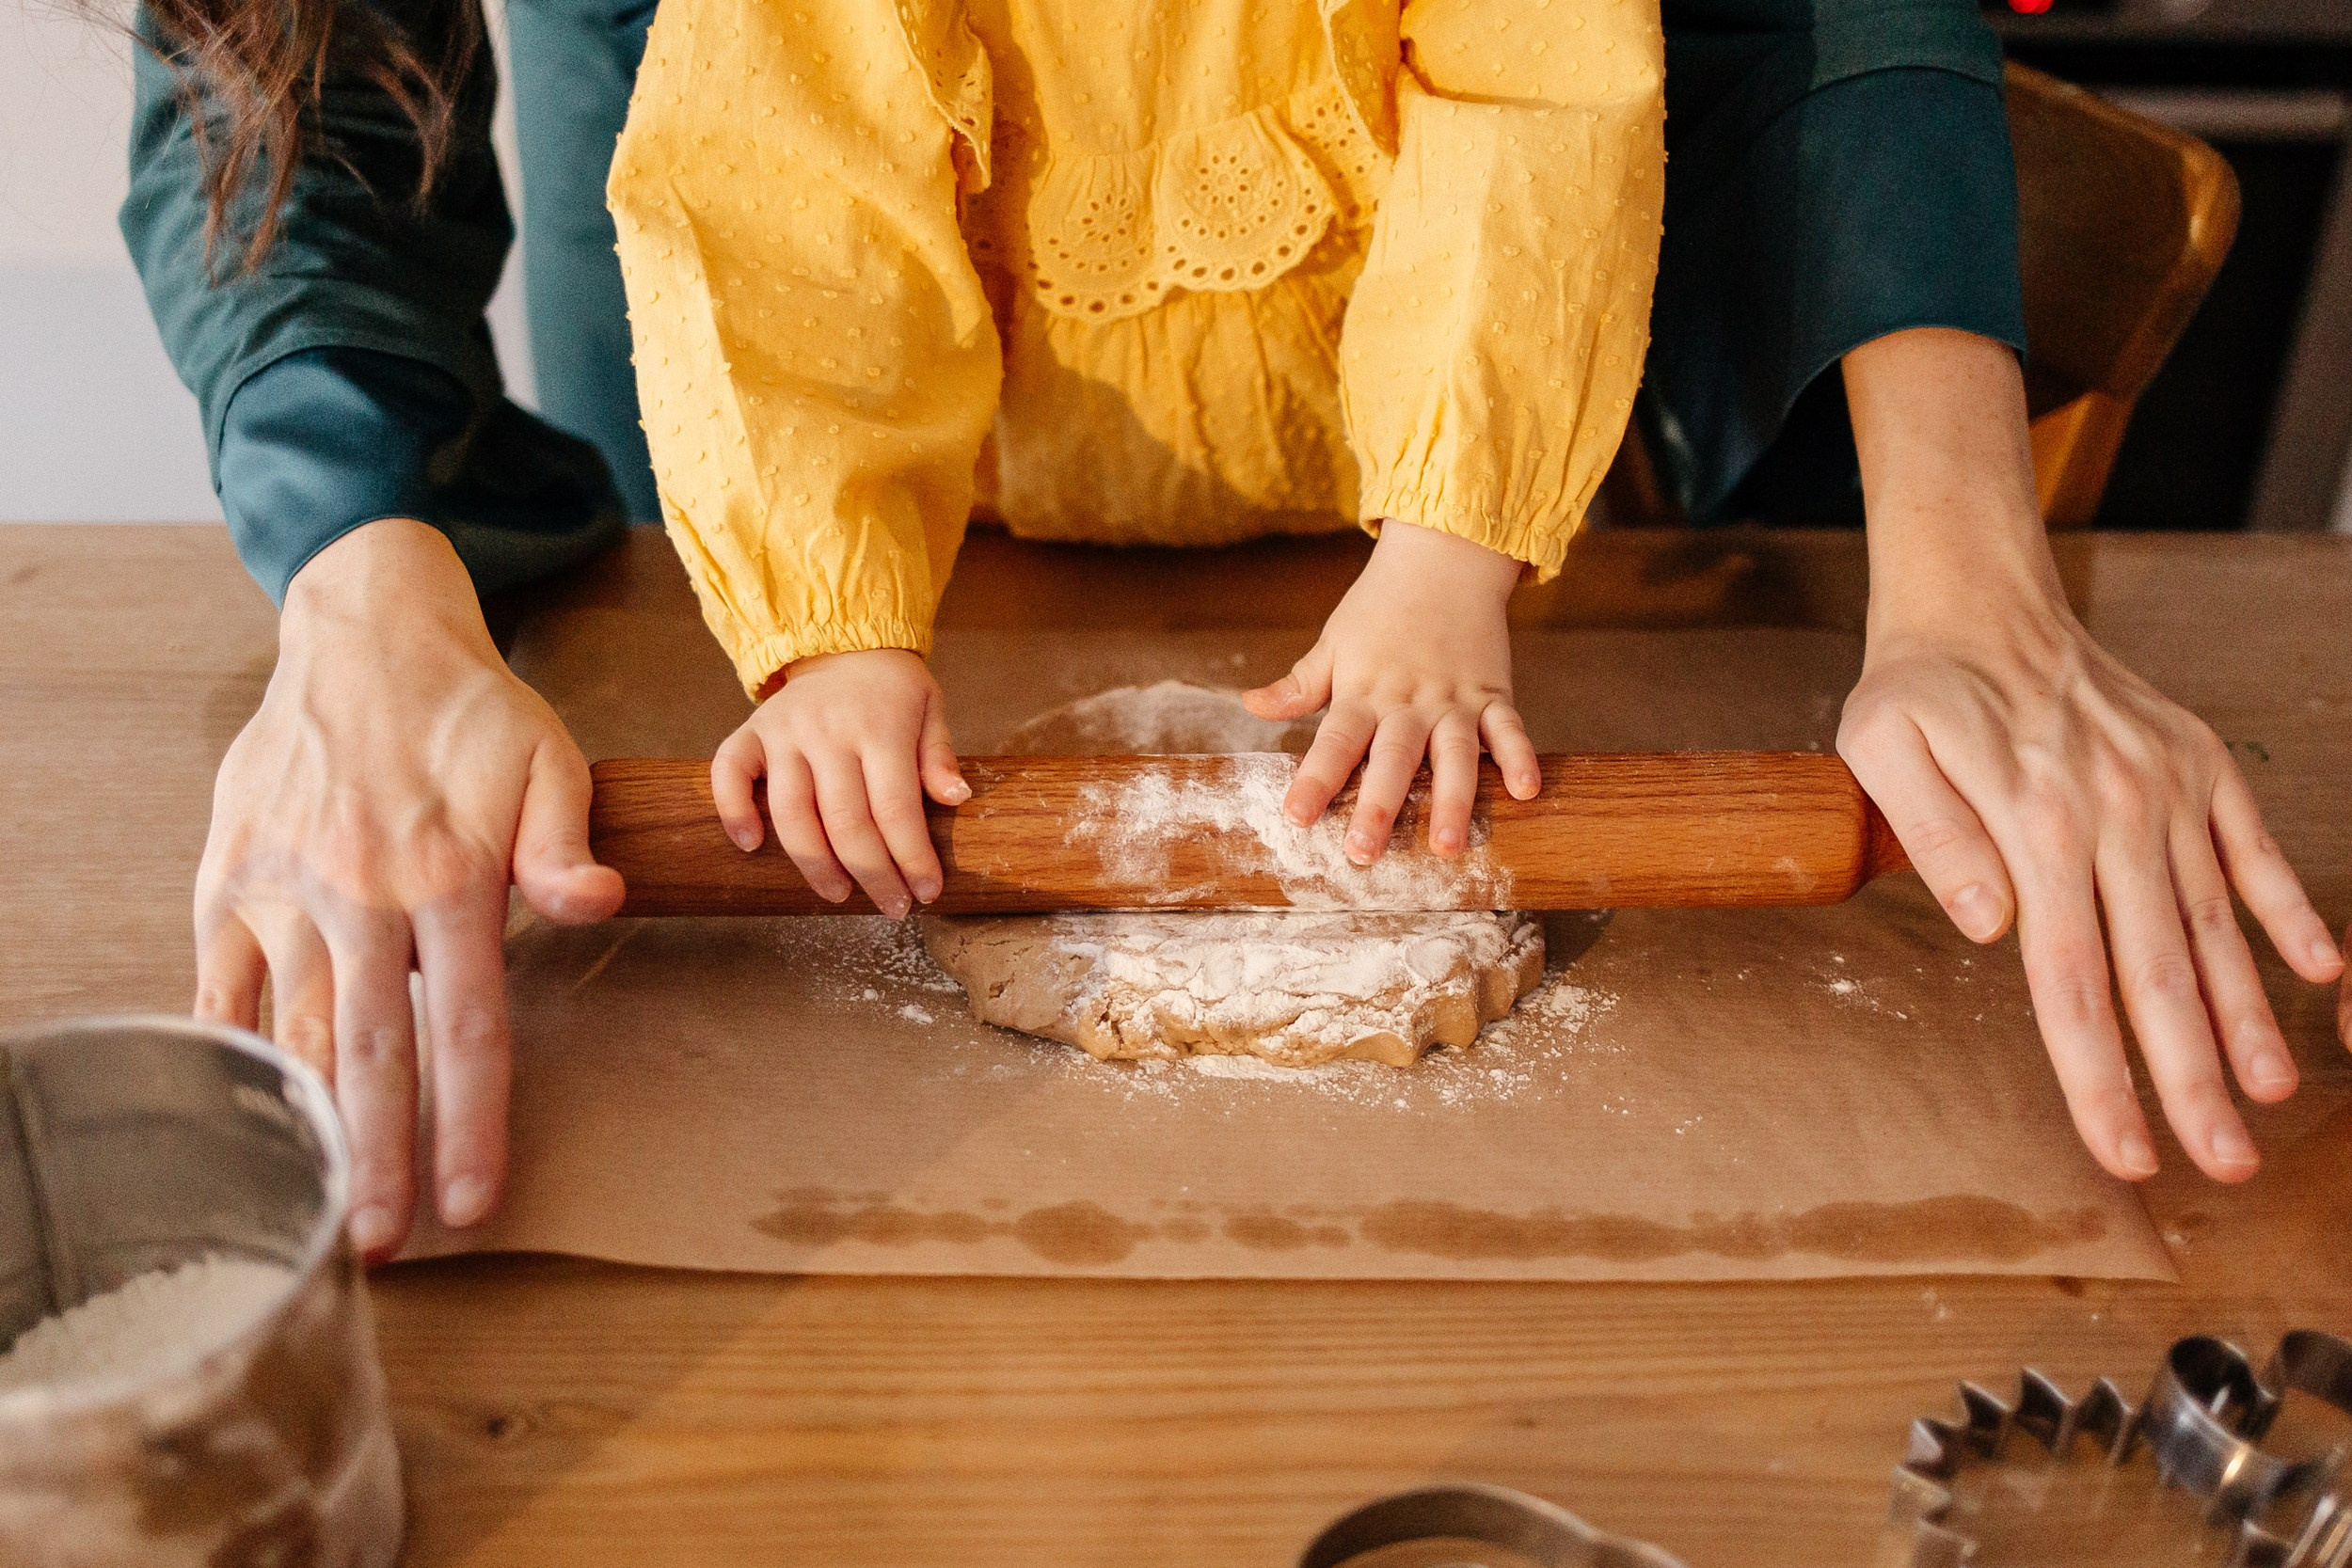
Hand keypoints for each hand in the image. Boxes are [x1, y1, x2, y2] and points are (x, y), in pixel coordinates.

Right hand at [195, 519, 623, 1259]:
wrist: (361, 635)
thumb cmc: (469, 712)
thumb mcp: (548, 761)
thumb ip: (567, 845)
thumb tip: (600, 903)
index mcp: (449, 878)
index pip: (469, 1029)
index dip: (472, 1124)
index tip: (473, 1203)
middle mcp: (361, 895)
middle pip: (376, 1054)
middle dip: (379, 1158)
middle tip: (383, 1247)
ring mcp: (284, 891)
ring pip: (300, 1032)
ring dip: (312, 1124)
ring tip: (319, 1205)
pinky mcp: (227, 881)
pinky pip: (225, 987)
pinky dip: (234, 1054)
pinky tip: (248, 1120)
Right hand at [712, 648, 968, 916]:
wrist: (842, 644)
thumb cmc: (892, 691)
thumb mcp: (930, 709)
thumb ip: (939, 755)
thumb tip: (957, 798)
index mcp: (880, 727)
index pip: (896, 807)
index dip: (912, 857)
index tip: (928, 891)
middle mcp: (828, 731)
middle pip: (846, 821)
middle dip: (872, 874)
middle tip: (892, 905)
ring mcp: (785, 732)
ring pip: (790, 812)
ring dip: (814, 864)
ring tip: (837, 894)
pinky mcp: (750, 733)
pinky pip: (729, 773)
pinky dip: (734, 811)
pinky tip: (751, 846)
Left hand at [1243, 520, 1538, 863]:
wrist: (1442, 557)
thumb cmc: (1381, 606)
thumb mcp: (1334, 643)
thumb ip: (1299, 684)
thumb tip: (1251, 704)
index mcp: (1363, 692)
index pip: (1334, 741)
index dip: (1315, 779)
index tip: (1296, 817)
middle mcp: (1408, 701)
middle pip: (1392, 758)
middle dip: (1378, 805)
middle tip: (1364, 852)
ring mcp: (1453, 699)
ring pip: (1454, 755)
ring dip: (1453, 800)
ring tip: (1449, 846)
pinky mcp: (1492, 693)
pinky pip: (1508, 728)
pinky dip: (1519, 756)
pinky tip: (1527, 791)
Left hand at [1842, 328, 2343, 1184]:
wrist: (1981, 601)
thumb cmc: (1918, 688)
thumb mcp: (1885, 749)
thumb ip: (1937, 839)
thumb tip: (1988, 927)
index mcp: (2039, 826)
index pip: (2072, 981)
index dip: (2101, 1076)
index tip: (2126, 1152)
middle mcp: (2119, 816)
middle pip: (2159, 974)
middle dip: (2191, 1078)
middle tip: (2222, 1164)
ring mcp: (2171, 792)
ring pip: (2216, 926)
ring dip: (2248, 1017)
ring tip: (2269, 1095)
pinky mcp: (2203, 766)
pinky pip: (2254, 851)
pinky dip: (2289, 911)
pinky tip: (2320, 972)